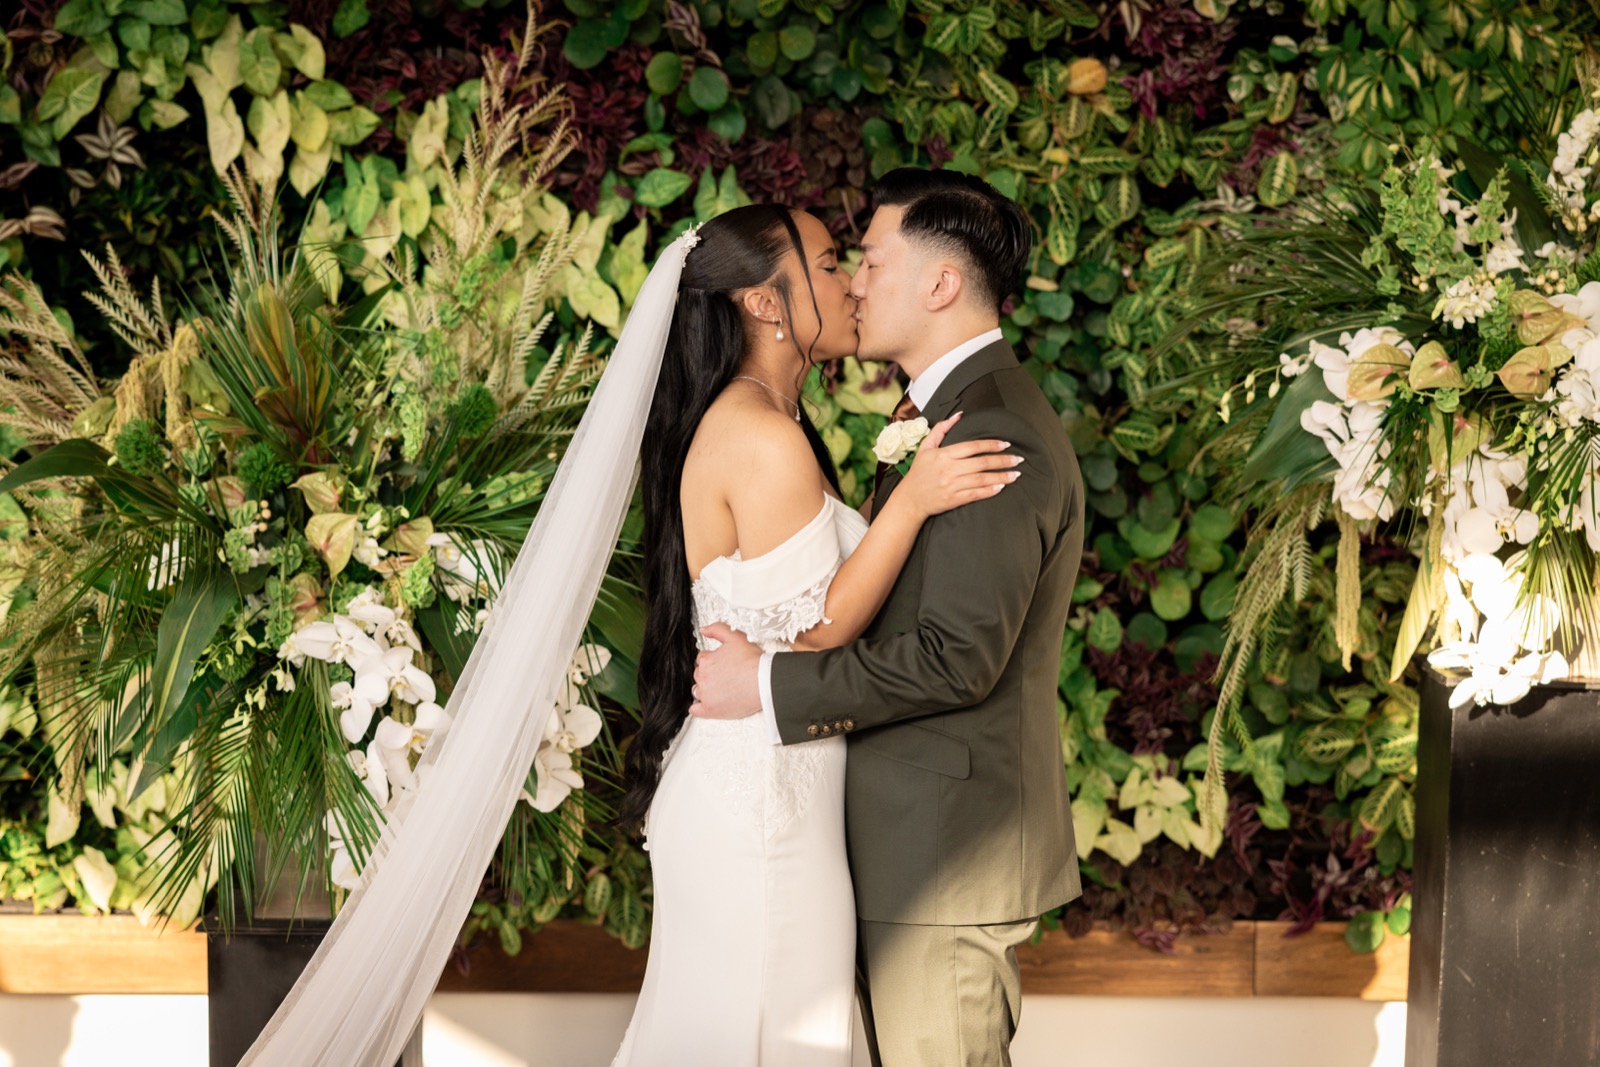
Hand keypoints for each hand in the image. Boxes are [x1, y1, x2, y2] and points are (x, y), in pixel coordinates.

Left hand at [688, 623, 763, 719]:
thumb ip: (717, 629)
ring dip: (706, 689)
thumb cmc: (753, 661)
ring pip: (697, 691)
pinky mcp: (710, 710)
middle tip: (726, 676)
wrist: (764, 681)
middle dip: (709, 674)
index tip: (723, 664)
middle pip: (699, 675)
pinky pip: (695, 710)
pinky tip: (707, 704)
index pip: (702, 659)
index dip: (713, 661)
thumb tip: (703, 630)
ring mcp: (705, 694)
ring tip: (722, 689)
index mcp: (706, 661)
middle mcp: (702, 677)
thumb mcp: (735, 637)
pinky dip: (699, 707)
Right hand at [895, 413, 1021, 518]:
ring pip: (981, 479)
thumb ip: (941, 429)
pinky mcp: (953, 500)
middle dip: (1003, 461)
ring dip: (1001, 476)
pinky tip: (1001, 487)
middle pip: (981, 463)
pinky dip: (989, 491)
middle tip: (1018, 459)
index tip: (1006, 444)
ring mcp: (951, 485)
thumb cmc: (919, 472)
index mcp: (943, 455)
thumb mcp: (925, 447)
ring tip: (1016, 474)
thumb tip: (959, 415)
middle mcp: (948, 469)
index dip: (991, 444)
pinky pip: (975, 495)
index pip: (972, 447)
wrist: (910, 500)